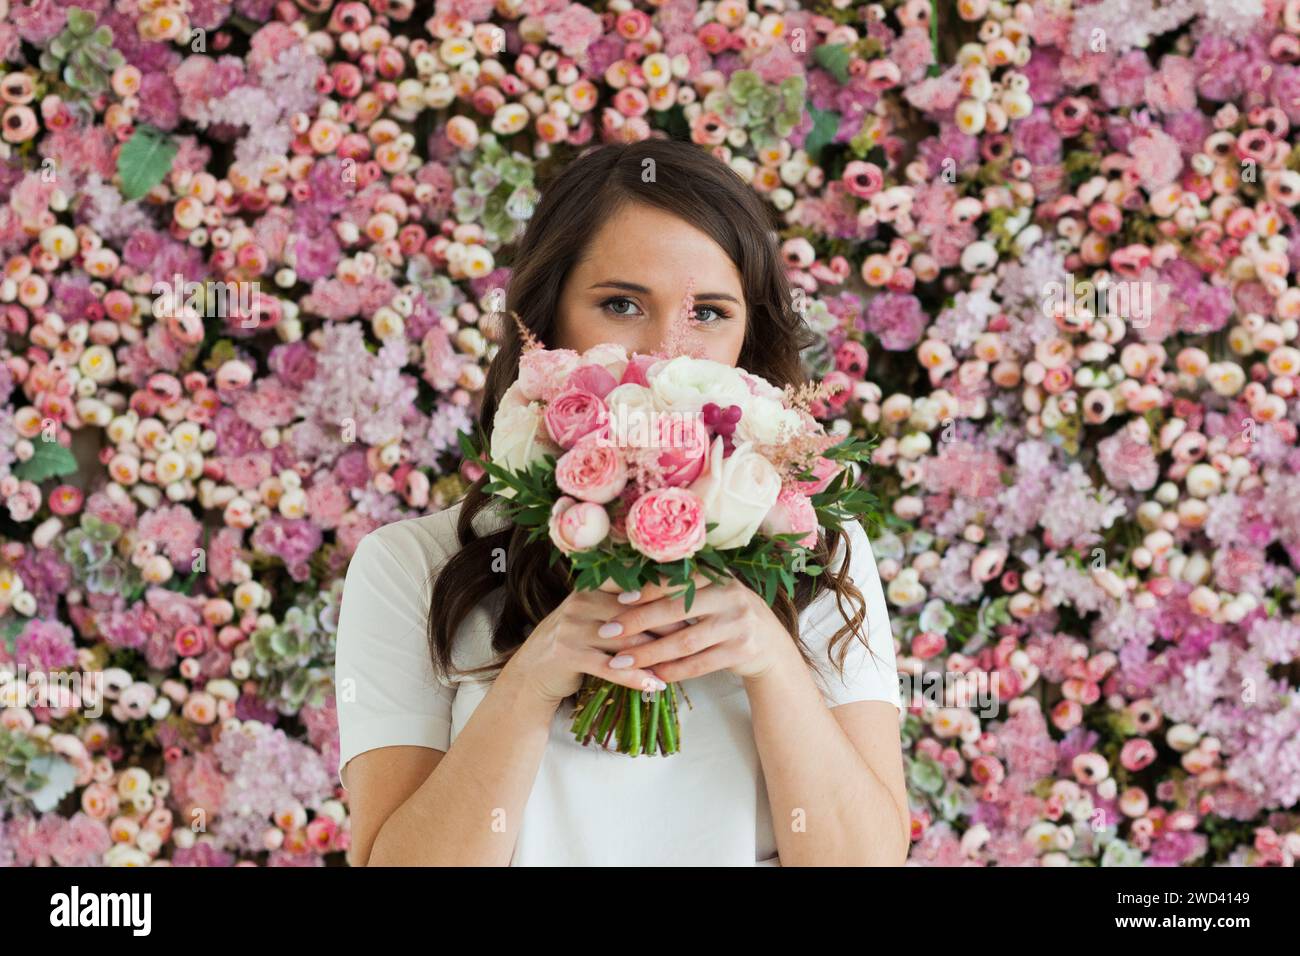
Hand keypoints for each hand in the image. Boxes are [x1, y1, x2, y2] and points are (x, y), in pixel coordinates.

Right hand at [508, 581, 679, 705]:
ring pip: (625, 641)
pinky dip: (636, 677)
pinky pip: (611, 667)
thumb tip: (668, 603)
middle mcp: (580, 603)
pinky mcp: (568, 655)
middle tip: (696, 634)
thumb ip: (620, 607)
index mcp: (590, 589)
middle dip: (668, 624)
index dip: (663, 594)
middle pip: (634, 612)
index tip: (693, 602)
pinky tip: (656, 685)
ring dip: (657, 655)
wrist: (531, 674)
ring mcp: (572, 628)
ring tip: (682, 664)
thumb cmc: (572, 644)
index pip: (633, 586)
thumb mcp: (591, 617)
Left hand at [595, 573, 788, 682]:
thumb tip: (626, 591)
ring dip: (649, 653)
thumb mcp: (711, 596)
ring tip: (621, 662)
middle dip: (638, 622)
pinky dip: (673, 671)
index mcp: (717, 577)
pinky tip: (651, 676)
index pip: (676, 581)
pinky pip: (699, 664)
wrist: (771, 645)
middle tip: (607, 632)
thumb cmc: (727, 616)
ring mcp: (738, 624)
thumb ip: (681, 592)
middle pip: (676, 610)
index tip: (616, 600)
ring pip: (685, 641)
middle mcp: (730, 596)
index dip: (645, 590)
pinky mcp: (742, 651)